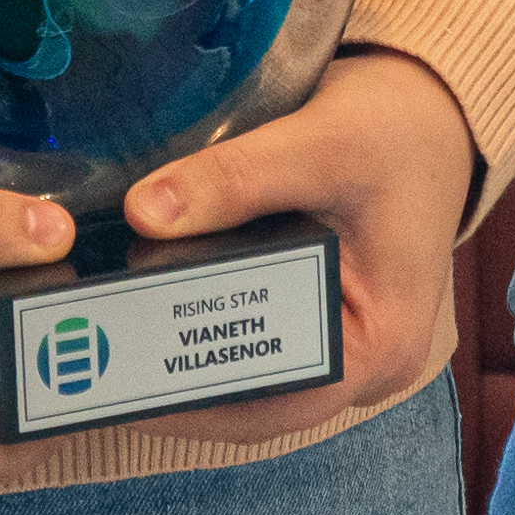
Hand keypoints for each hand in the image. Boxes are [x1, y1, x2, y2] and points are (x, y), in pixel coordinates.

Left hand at [106, 46, 482, 458]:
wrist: (427, 113)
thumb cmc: (394, 130)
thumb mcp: (322, 143)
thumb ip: (236, 177)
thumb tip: (144, 212)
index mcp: (383, 344)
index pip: (275, 397)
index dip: (190, 394)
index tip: (115, 373)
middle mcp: (363, 368)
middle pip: (250, 401)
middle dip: (169, 383)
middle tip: (87, 357)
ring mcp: (338, 352)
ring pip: (243, 381)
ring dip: (176, 363)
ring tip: (99, 338)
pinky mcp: (313, 325)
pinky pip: (246, 349)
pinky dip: (195, 336)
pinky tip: (140, 311)